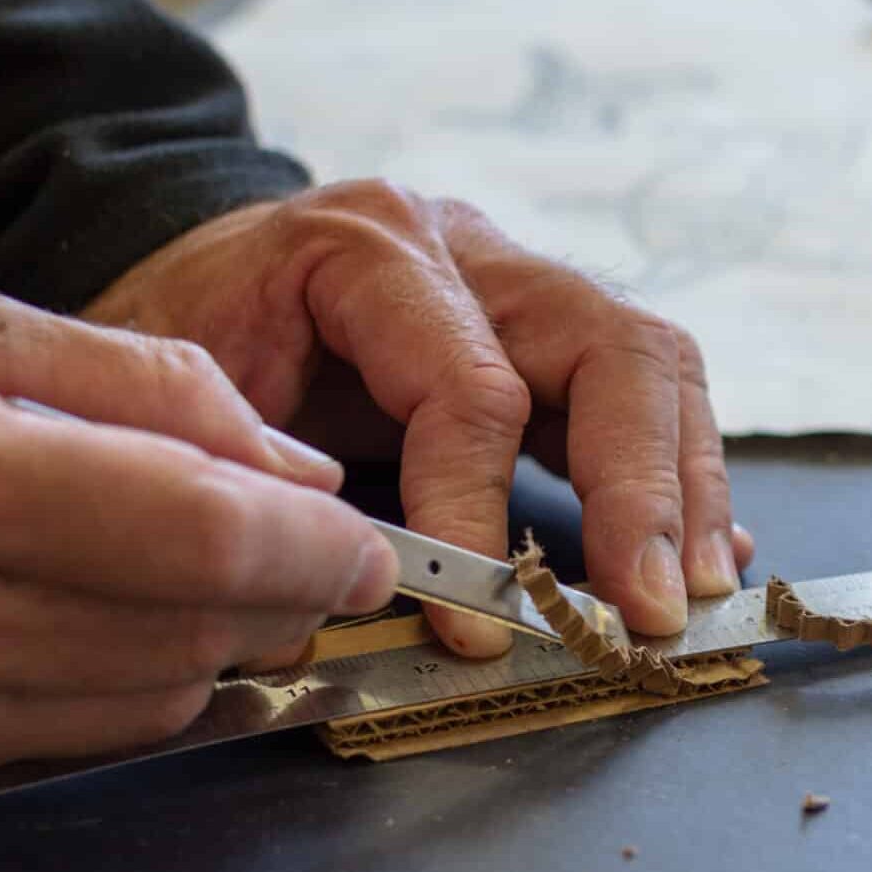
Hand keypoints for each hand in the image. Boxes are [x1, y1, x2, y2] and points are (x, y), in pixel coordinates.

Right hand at [0, 296, 397, 798]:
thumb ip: (152, 386)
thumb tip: (300, 470)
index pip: (188, 529)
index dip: (307, 541)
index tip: (368, 537)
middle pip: (188, 627)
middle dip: (285, 590)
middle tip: (315, 548)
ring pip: (156, 698)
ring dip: (225, 640)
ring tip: (221, 572)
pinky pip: (86, 739)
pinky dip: (145, 685)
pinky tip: (129, 621)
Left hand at [83, 180, 751, 651]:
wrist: (182, 267)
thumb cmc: (167, 333)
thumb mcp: (162, 392)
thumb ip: (246, 471)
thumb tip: (352, 580)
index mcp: (368, 248)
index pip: (472, 386)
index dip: (482, 512)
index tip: (478, 624)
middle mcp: (469, 248)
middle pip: (612, 349)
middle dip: (644, 492)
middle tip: (653, 609)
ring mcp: (522, 283)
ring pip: (656, 364)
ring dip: (687, 489)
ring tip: (696, 593)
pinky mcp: (549, 334)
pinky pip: (648, 392)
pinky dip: (683, 476)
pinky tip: (708, 552)